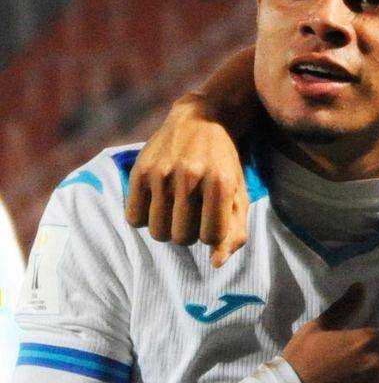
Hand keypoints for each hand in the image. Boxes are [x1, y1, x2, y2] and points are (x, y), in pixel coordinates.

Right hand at [125, 94, 248, 266]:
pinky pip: (134, 218)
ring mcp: (161, 173)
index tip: (212, 221)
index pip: (210, 236)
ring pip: (158, 232)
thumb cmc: (224, 163)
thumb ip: (235, 230)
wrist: (202, 119)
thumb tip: (216, 263)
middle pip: (182, 238)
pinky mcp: (139, 170)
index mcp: (219, 182)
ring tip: (177, 211)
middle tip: (194, 215)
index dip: (212, 235)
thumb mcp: (239, 193)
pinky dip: (146, 219)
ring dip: (168, 229)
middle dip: (189, 234)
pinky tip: (158, 204)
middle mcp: (189, 177)